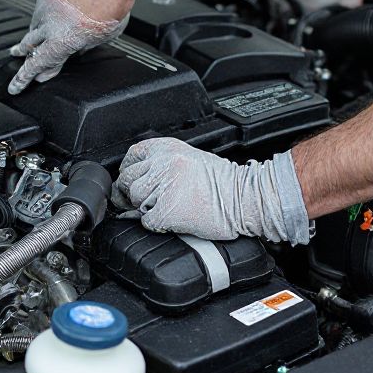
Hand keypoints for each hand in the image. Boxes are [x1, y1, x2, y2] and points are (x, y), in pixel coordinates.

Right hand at [7, 0, 130, 94]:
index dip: (24, 78)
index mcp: (64, 38)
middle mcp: (50, 21)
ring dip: (40, 29)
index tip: (15, 87)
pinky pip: (42, 3)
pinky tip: (63, 6)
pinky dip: (49, 8)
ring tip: (50, 29)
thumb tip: (72, 54)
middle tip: (17, 55)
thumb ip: (83, 47)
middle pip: (29, 44)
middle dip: (23, 52)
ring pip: (36, 22)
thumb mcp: (104, 36)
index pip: (38, 63)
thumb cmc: (116, 1)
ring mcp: (45, 2)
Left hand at [112, 138, 311, 243]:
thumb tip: (137, 179)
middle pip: (128, 180)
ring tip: (166, 208)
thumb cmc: (224, 182)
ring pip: (135, 201)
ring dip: (145, 208)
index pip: (132, 156)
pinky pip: (146, 220)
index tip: (131, 180)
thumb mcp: (190, 159)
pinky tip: (170, 220)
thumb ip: (163, 164)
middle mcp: (163, 163)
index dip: (128, 171)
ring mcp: (164, 187)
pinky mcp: (167, 210)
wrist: (245, 198)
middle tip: (145, 201)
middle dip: (131, 193)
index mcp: (168, 148)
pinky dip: (155, 224)